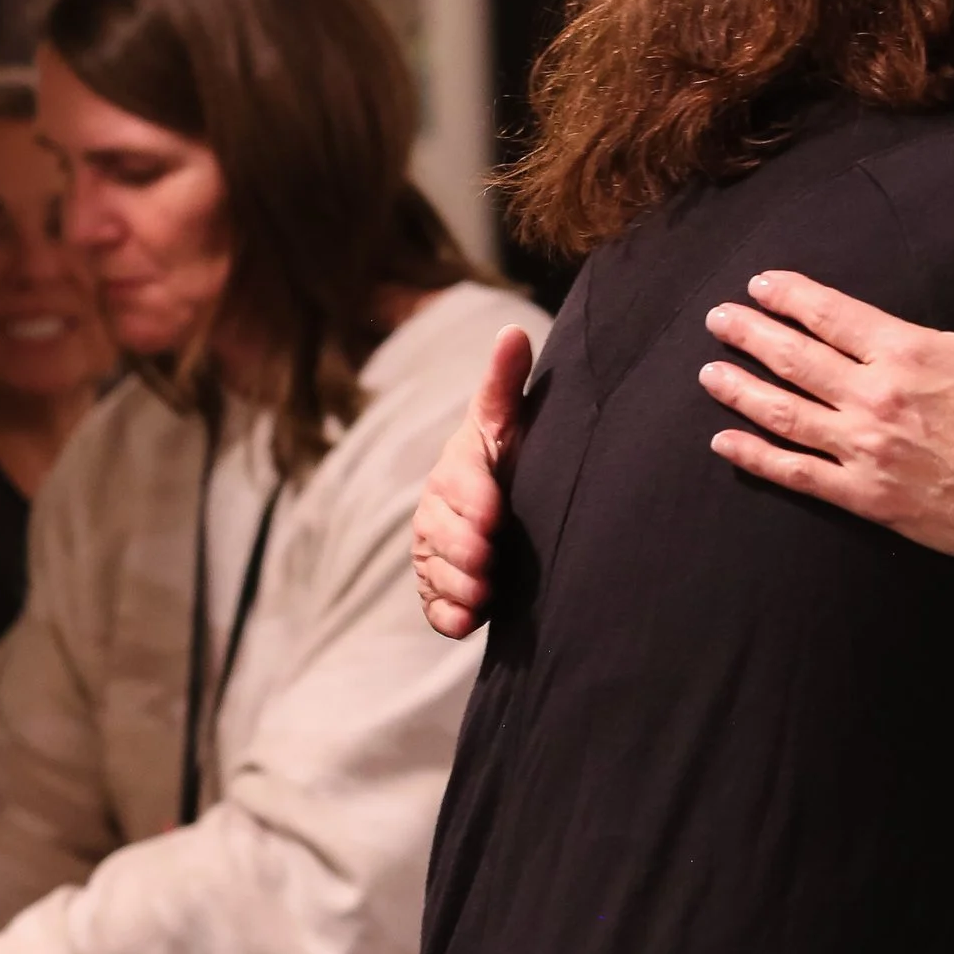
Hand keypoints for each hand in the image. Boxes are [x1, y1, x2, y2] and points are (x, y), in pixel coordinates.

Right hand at [414, 324, 534, 638]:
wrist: (518, 503)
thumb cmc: (514, 454)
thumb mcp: (509, 420)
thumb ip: (506, 383)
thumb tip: (513, 331)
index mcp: (456, 468)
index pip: (456, 484)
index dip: (473, 501)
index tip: (496, 515)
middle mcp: (437, 511)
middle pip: (437, 534)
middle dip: (463, 549)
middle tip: (491, 561)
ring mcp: (436, 552)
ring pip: (434, 571)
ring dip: (458, 585)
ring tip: (486, 592)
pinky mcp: (443, 589)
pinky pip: (434, 606)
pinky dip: (448, 616)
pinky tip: (469, 622)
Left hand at [699, 206, 953, 561]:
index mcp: (907, 351)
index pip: (830, 313)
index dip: (789, 295)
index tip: (759, 285)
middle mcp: (874, 396)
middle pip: (794, 358)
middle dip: (750, 334)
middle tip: (717, 319)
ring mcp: (863, 449)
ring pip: (783, 413)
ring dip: (741, 390)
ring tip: (709, 373)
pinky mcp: (865, 496)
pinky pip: (796, 473)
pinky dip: (756, 457)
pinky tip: (725, 442)